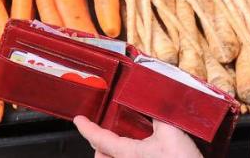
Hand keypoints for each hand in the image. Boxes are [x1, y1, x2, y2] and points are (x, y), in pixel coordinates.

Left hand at [74, 116, 202, 157]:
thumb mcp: (170, 130)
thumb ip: (158, 112)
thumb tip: (153, 97)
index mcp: (128, 153)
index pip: (100, 139)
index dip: (87, 128)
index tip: (78, 120)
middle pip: (103, 156)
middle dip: (99, 147)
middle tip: (98, 134)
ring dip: (112, 153)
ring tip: (119, 141)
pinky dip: (128, 155)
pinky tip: (142, 149)